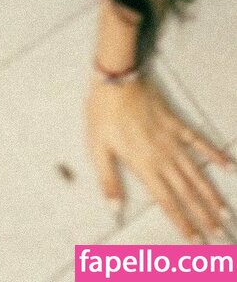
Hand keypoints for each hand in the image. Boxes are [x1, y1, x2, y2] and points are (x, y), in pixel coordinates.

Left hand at [86, 73, 234, 241]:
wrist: (116, 80)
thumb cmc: (102, 113)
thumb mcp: (97, 148)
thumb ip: (108, 180)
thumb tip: (115, 209)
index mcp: (143, 166)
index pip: (167, 202)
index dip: (182, 223)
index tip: (196, 242)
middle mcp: (163, 157)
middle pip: (186, 192)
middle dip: (204, 216)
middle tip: (220, 236)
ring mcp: (173, 140)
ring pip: (196, 172)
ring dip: (211, 194)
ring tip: (226, 213)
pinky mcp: (177, 124)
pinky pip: (200, 142)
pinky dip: (215, 154)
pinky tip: (229, 166)